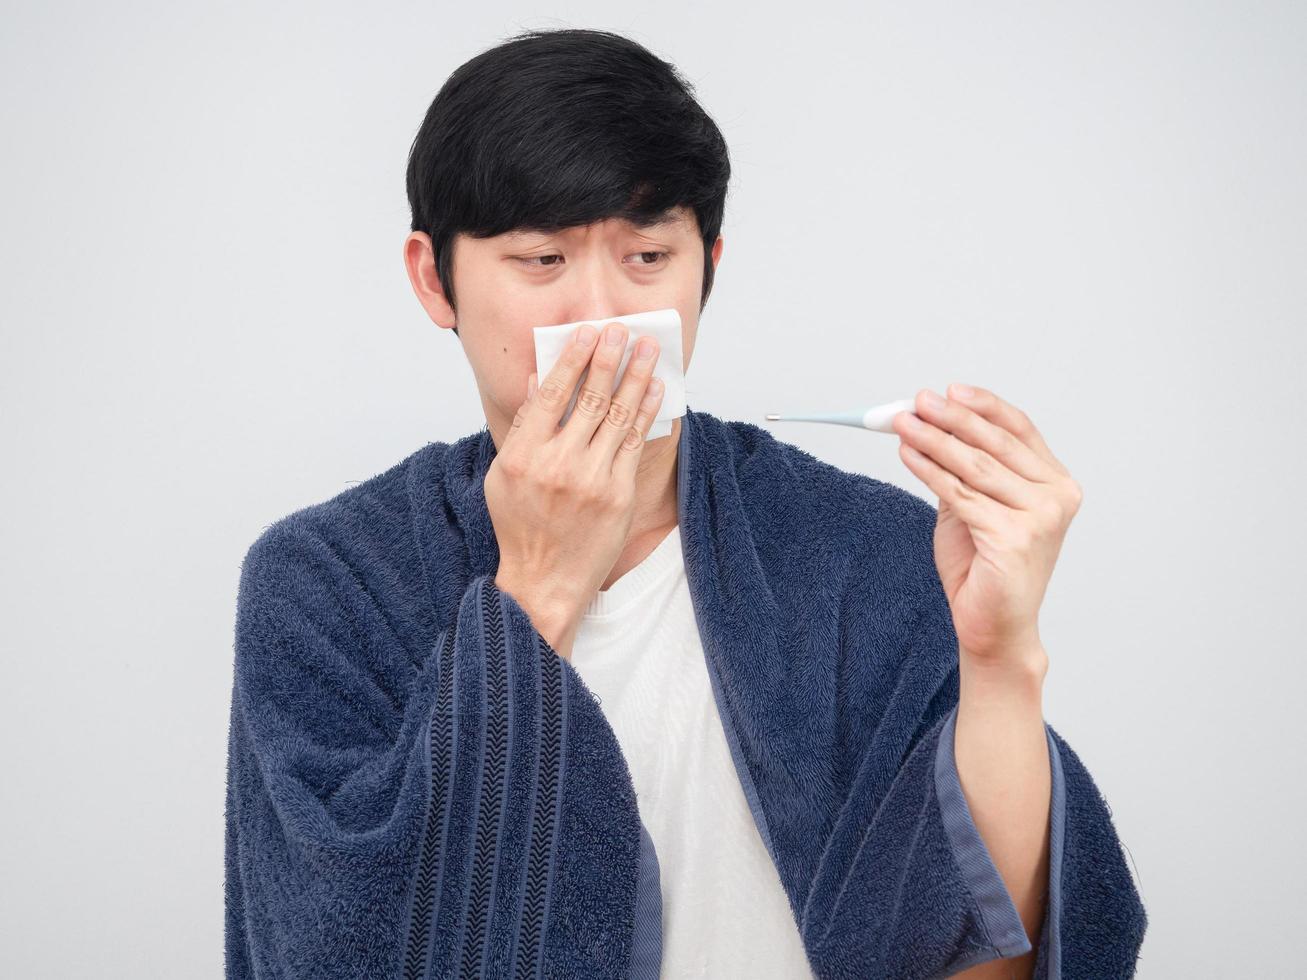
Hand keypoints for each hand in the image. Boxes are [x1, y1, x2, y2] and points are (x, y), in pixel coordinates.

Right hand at [485, 320, 663, 659]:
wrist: (546, 580)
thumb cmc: (521, 526)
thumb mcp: (504, 475)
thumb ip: (522, 427)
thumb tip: (535, 380)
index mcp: (524, 455)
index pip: (552, 394)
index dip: (573, 359)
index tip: (588, 333)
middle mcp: (558, 464)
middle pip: (590, 399)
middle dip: (610, 358)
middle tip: (623, 329)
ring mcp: (591, 480)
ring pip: (618, 416)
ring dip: (636, 377)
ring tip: (647, 350)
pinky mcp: (618, 495)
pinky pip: (635, 443)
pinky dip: (647, 412)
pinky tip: (654, 389)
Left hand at [892, 384, 1081, 671]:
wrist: (994, 626)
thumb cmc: (985, 568)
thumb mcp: (975, 506)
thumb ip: (964, 469)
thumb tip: (929, 424)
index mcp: (1056, 484)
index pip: (1020, 430)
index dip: (984, 406)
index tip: (949, 390)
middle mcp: (1057, 497)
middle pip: (997, 443)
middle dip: (952, 418)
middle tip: (918, 401)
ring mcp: (1040, 519)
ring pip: (976, 466)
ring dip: (933, 441)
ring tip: (903, 424)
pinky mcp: (1014, 539)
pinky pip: (961, 495)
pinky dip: (930, 471)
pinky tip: (908, 456)